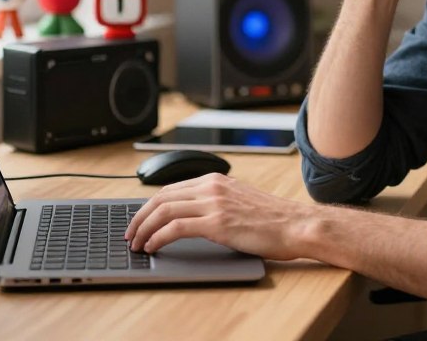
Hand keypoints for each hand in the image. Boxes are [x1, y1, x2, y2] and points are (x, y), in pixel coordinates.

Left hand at [125, 173, 308, 259]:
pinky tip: (153, 247)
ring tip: (137, 244)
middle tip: (130, 234)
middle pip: (161, 197)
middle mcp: (212, 186)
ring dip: (144, 229)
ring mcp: (214, 203)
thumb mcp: (239, 201)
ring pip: (164, 210)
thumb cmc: (272, 219)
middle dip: (140, 217)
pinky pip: (176, 227)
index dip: (149, 206)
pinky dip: (158, 237)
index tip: (139, 221)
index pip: (170, 189)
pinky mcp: (217, 222)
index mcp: (216, 179)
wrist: (296, 225)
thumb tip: (190, 216)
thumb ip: (215, 202)